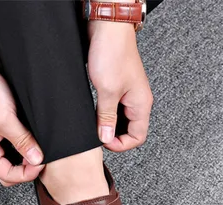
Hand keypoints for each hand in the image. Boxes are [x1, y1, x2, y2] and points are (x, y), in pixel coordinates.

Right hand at [0, 28, 43, 185]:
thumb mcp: (6, 120)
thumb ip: (23, 142)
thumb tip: (37, 160)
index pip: (6, 175)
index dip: (26, 173)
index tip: (42, 163)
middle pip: (7, 172)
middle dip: (25, 169)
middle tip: (41, 158)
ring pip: (11, 160)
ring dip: (25, 158)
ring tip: (39, 150)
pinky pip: (12, 146)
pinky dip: (23, 147)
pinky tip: (33, 140)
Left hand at [87, 19, 152, 151]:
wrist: (107, 28)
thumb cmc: (112, 52)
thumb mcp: (107, 91)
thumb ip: (107, 117)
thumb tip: (106, 138)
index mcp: (141, 104)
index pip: (138, 137)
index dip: (121, 145)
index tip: (104, 142)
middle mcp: (138, 101)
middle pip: (130, 131)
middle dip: (114, 137)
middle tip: (97, 136)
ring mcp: (128, 95)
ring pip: (121, 121)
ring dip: (108, 126)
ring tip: (94, 126)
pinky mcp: (118, 88)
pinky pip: (114, 109)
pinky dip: (105, 115)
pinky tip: (94, 115)